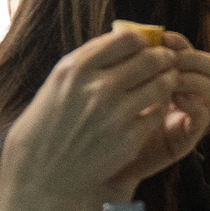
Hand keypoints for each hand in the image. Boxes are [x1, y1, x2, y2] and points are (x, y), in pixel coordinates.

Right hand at [0, 29, 206, 210]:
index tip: (147, 46)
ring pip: (162, 85)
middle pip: (150, 59)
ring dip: (168, 81)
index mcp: (77, 68)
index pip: (128, 39)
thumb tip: (127, 41)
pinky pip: (158, 113)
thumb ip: (91, 60)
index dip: (143, 41)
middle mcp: (98, 87)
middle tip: (168, 61)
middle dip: (164, 58)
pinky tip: (154, 108)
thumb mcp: (59, 82)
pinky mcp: (129, 139)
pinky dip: (160, 108)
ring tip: (166, 82)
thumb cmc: (49, 122)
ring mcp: (116, 114)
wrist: (41, 171)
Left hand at [97, 29, 209, 199]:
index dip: (178, 42)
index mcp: (167, 75)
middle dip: (191, 57)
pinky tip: (175, 98)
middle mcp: (184, 92)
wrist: (94, 159)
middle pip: (209, 65)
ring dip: (194, 78)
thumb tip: (123, 29)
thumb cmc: (98, 118)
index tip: (161, 39)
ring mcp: (188, 115)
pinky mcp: (186, 137)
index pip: (186, 49)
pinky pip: (203, 116)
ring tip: (172, 77)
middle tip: (170, 59)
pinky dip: (194, 103)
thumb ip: (121, 60)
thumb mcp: (109, 83)